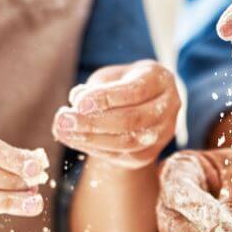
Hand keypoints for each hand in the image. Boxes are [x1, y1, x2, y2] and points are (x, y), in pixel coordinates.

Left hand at [53, 60, 180, 168]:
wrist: (145, 103)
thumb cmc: (124, 83)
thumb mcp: (111, 76)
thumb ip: (96, 86)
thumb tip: (76, 100)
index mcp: (160, 80)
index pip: (135, 91)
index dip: (106, 98)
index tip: (78, 102)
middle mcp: (168, 108)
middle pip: (132, 120)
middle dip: (94, 122)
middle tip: (64, 119)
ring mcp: (162, 134)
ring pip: (128, 143)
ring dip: (90, 139)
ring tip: (62, 131)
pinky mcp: (149, 154)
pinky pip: (122, 155)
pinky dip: (94, 148)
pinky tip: (74, 139)